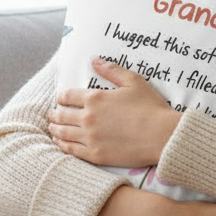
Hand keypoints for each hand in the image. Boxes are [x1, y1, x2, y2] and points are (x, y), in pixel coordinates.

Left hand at [49, 56, 180, 166]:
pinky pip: (71, 150)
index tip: (61, 98)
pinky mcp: (95, 155)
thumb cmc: (151, 107)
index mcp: (95, 98)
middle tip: (53, 114)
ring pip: (62, 133)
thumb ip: (111, 70)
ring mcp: (90, 137)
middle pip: (61, 115)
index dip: (62, 96)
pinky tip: (60, 143)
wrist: (163, 136)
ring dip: (55, 129)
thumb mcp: (133, 81)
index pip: (67, 96)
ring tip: (53, 128)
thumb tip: (94, 59)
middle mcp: (88, 117)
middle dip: (55, 113)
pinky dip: (62, 145)